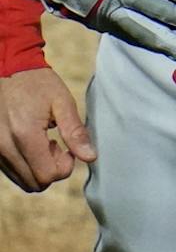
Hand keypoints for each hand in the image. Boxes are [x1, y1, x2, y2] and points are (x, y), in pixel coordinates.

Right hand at [0, 67, 92, 192]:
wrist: (6, 69)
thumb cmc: (37, 83)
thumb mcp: (62, 102)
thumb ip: (75, 132)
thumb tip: (90, 157)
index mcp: (24, 134)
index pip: (47, 175)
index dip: (64, 167)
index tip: (67, 147)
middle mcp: (3, 145)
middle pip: (33, 183)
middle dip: (51, 170)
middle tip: (55, 145)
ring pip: (21, 180)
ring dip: (37, 168)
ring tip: (42, 142)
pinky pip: (10, 170)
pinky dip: (24, 165)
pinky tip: (30, 143)